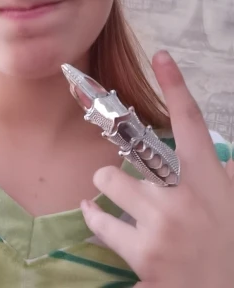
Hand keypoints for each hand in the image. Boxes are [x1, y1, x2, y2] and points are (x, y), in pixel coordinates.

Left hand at [81, 50, 233, 287]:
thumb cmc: (229, 247)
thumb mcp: (231, 203)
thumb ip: (221, 173)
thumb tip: (217, 150)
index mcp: (208, 181)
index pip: (191, 122)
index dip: (176, 85)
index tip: (161, 56)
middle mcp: (183, 198)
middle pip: (132, 149)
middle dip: (123, 157)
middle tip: (126, 176)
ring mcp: (161, 229)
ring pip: (107, 181)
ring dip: (106, 189)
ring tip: (114, 202)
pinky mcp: (142, 259)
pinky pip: (99, 223)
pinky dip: (96, 219)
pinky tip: (97, 220)